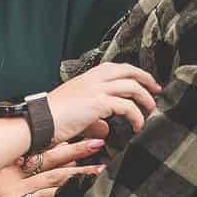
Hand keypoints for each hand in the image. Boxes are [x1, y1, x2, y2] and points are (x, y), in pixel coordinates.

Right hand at [0, 140, 103, 196]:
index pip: (41, 153)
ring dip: (76, 183)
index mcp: (4, 171)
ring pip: (50, 191)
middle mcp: (11, 185)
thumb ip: (1, 169)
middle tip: (102, 145)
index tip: (87, 135)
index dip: (66, 144)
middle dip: (78, 156)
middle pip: (52, 168)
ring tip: (100, 177)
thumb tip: (23, 160)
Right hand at [44, 63, 160, 141]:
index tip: (145, 83)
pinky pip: (127, 106)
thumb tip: (106, 128)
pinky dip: (136, 116)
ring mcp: (96, 89)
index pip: (116, 68)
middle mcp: (93, 79)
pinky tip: (138, 125)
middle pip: (128, 70)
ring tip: (151, 110)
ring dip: (145, 98)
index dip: (133, 73)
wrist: (39, 121)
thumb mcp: (77, 114)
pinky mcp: (98, 103)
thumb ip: (94, 119)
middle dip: (146, 79)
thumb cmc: (52, 118)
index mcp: (87, 77)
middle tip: (157, 90)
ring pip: (132, 86)